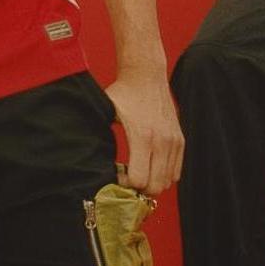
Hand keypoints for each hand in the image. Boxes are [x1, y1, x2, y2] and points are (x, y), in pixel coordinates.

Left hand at [103, 71, 183, 194]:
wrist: (146, 76)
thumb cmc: (123, 95)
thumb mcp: (105, 114)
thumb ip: (98, 136)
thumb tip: (84, 159)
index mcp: (142, 137)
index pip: (139, 181)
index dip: (125, 185)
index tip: (117, 175)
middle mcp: (162, 141)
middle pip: (155, 186)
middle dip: (140, 189)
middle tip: (127, 179)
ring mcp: (173, 141)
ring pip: (167, 181)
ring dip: (152, 182)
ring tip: (139, 171)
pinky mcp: (180, 139)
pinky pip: (176, 171)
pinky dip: (164, 174)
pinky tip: (150, 165)